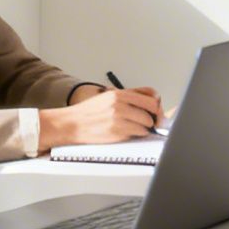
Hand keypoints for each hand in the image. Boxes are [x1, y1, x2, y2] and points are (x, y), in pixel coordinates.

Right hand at [40, 86, 164, 148]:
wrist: (71, 123)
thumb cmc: (90, 112)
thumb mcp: (108, 97)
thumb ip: (129, 97)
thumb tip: (153, 103)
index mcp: (119, 93)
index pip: (151, 95)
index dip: (157, 105)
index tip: (157, 111)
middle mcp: (120, 103)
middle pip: (152, 109)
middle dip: (154, 117)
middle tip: (151, 123)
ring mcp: (118, 117)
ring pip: (147, 123)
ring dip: (144, 128)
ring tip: (133, 128)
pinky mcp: (116, 131)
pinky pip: (138, 133)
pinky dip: (137, 134)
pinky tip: (127, 133)